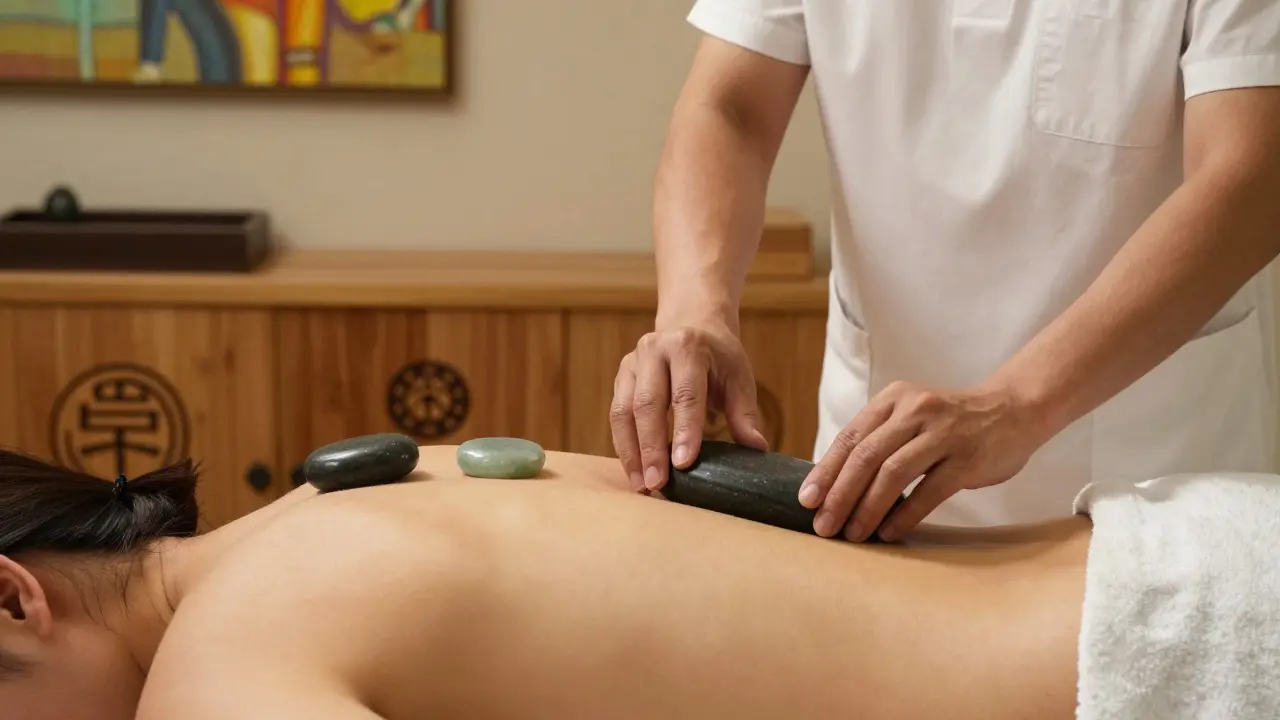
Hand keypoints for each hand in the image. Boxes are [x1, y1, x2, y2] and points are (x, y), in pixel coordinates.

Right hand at [610, 319, 768, 491]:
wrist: (692, 323)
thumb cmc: (718, 356)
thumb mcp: (738, 377)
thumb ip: (744, 413)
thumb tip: (756, 450)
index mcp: (687, 346)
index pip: (685, 393)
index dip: (684, 430)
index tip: (684, 464)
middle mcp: (653, 349)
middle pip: (647, 403)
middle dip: (651, 447)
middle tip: (658, 484)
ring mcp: (632, 362)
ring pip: (623, 411)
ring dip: (631, 452)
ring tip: (642, 485)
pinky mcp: (620, 377)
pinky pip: (616, 415)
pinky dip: (624, 445)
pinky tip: (634, 470)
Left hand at [798, 380, 1048, 541]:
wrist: (1014, 409)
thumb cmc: (953, 421)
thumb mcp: (911, 415)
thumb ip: (880, 439)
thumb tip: (835, 483)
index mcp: (894, 399)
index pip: (850, 437)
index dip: (825, 471)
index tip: (807, 500)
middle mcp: (915, 411)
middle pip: (866, 457)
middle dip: (839, 495)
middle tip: (824, 526)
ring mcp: (943, 433)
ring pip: (893, 474)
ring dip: (868, 508)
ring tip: (852, 534)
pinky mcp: (967, 458)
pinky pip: (929, 491)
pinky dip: (905, 514)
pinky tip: (890, 532)